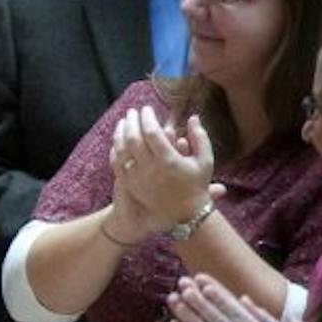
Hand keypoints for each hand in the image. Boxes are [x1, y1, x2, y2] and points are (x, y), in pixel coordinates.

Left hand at [111, 105, 214, 229]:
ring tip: (124, 121)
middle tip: (133, 111)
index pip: (152, 132)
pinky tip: (118, 140)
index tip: (147, 109)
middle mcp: (150, 168)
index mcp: (169, 161)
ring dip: (120, 132)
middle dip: (132, 121)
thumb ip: (200, 137)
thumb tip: (193, 117)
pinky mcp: (129, 184)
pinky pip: (117, 163)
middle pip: (133, 138)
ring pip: (121, 149)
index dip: (147, 118)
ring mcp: (136, 177)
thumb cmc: (197, 184)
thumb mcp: (205, 161)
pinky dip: (116, 148)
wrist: (184, 212)